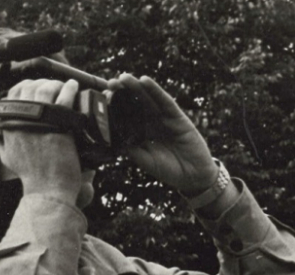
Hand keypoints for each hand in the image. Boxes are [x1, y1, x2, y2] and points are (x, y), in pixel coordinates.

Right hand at [0, 78, 85, 204]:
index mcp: (8, 123)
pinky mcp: (59, 123)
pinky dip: (69, 89)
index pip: (13, 93)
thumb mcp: (7, 157)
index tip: (37, 88)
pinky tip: (74, 87)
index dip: (26, 87)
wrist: (48, 188)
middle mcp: (21, 118)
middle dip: (42, 83)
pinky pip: (64, 98)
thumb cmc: (31, 176)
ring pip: (46, 89)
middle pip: (29, 87)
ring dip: (56, 84)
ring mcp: (40, 120)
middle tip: (54, 87)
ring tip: (65, 87)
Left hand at [106, 74, 216, 194]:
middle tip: (110, 83)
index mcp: (141, 132)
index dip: (114, 106)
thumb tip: (114, 139)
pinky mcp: (178, 117)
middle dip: (123, 92)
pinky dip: (155, 90)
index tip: (102, 98)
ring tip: (124, 78)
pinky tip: (145, 81)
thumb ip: (132, 150)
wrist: (193, 177)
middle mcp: (152, 122)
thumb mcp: (146, 161)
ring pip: (148, 99)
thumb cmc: (170, 170)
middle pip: (135, 103)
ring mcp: (164, 119)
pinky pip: (165, 101)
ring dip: (136, 87)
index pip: (126, 115)